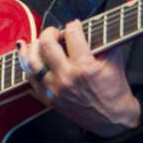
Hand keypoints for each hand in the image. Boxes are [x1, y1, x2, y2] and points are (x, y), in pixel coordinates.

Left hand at [16, 20, 141, 138]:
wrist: (113, 118)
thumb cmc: (114, 89)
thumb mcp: (114, 60)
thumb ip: (102, 40)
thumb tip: (90, 24)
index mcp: (85, 67)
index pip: (71, 34)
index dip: (73, 25)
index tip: (74, 26)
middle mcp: (67, 78)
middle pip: (46, 44)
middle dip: (50, 32)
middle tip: (55, 32)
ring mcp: (55, 90)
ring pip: (31, 62)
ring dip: (32, 47)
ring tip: (38, 42)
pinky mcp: (49, 99)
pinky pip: (30, 80)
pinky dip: (28, 66)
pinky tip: (29, 57)